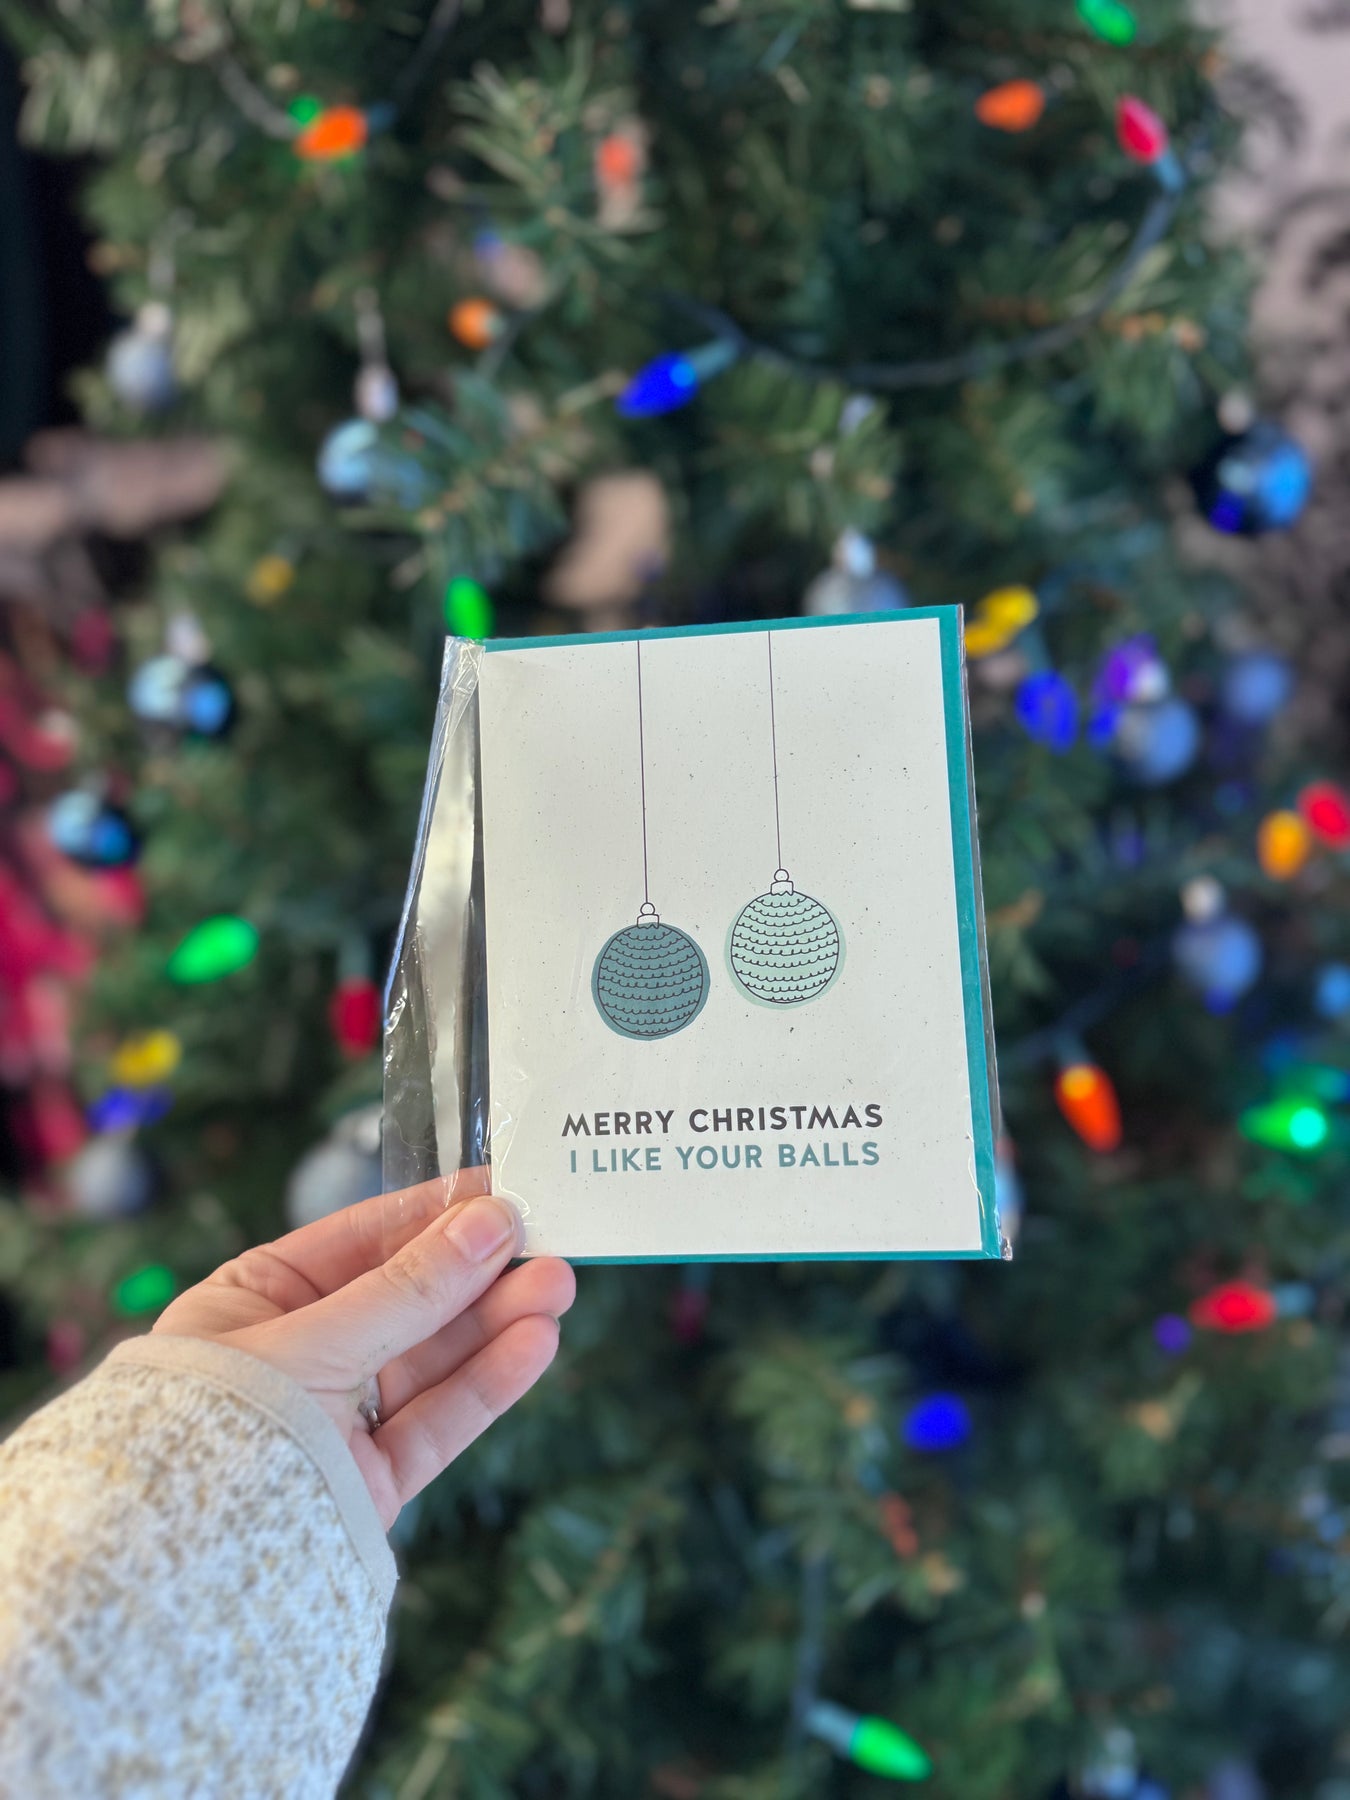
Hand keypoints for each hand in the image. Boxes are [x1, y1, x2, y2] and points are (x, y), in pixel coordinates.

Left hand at [153, 1169, 573, 1527]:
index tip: (505, 1188)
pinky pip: (435, 1421)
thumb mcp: (314, 1339)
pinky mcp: (367, 1482)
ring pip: (430, 1361)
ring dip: (495, 1322)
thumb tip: (491, 1223)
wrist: (178, 1572)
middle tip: (549, 1240)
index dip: (436, 1212)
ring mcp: (335, 1421)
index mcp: (257, 1300)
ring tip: (558, 1287)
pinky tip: (534, 1344)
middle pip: (406, 1300)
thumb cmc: (219, 1424)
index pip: (362, 1240)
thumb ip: (409, 1288)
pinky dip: (486, 1383)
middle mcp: (298, 1355)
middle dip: (478, 1272)